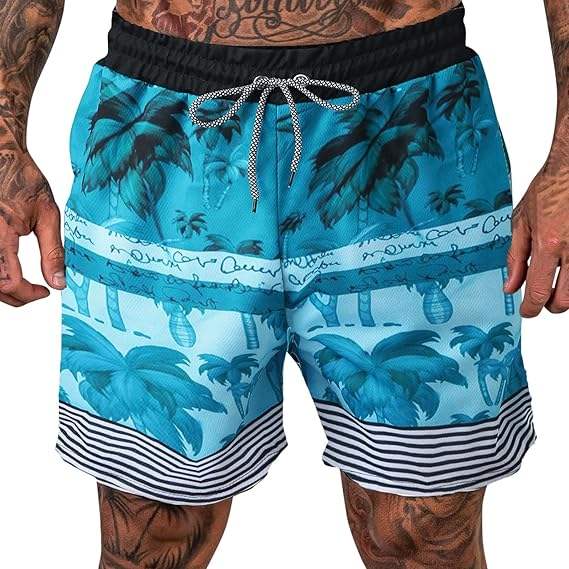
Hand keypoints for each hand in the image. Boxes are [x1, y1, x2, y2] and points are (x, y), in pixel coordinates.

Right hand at [0, 149, 64, 306]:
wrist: (0, 154)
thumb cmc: (22, 179)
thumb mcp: (47, 215)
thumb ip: (53, 252)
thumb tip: (58, 282)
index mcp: (0, 235)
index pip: (9, 282)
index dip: (29, 294)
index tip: (45, 292)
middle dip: (16, 296)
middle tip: (36, 292)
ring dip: (2, 288)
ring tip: (23, 285)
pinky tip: (8, 271)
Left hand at [504, 148, 568, 316]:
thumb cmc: (550, 189)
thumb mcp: (522, 222)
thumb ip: (516, 257)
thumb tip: (511, 286)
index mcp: (549, 244)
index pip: (539, 291)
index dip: (531, 308)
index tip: (527, 311)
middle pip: (565, 300)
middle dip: (551, 305)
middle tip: (543, 299)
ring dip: (567, 295)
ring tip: (557, 285)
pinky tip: (568, 267)